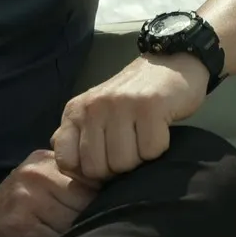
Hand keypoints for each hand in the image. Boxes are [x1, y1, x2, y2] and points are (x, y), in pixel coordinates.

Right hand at [0, 150, 99, 236]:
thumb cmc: (13, 205)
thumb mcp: (38, 180)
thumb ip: (68, 180)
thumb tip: (115, 190)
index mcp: (46, 161)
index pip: (91, 178)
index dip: (101, 198)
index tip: (100, 211)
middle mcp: (36, 175)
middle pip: (85, 202)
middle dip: (90, 220)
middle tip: (86, 232)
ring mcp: (27, 200)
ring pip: (74, 223)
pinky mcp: (21, 226)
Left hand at [52, 53, 208, 182]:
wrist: (169, 63)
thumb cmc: (130, 97)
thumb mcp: (94, 112)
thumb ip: (76, 135)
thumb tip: (66, 165)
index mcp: (75, 112)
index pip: (66, 161)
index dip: (86, 173)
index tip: (104, 164)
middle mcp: (93, 108)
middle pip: (97, 168)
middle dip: (116, 170)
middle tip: (129, 152)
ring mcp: (120, 106)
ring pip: (124, 163)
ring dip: (139, 160)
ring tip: (143, 140)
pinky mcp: (149, 107)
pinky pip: (151, 151)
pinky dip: (159, 149)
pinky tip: (158, 131)